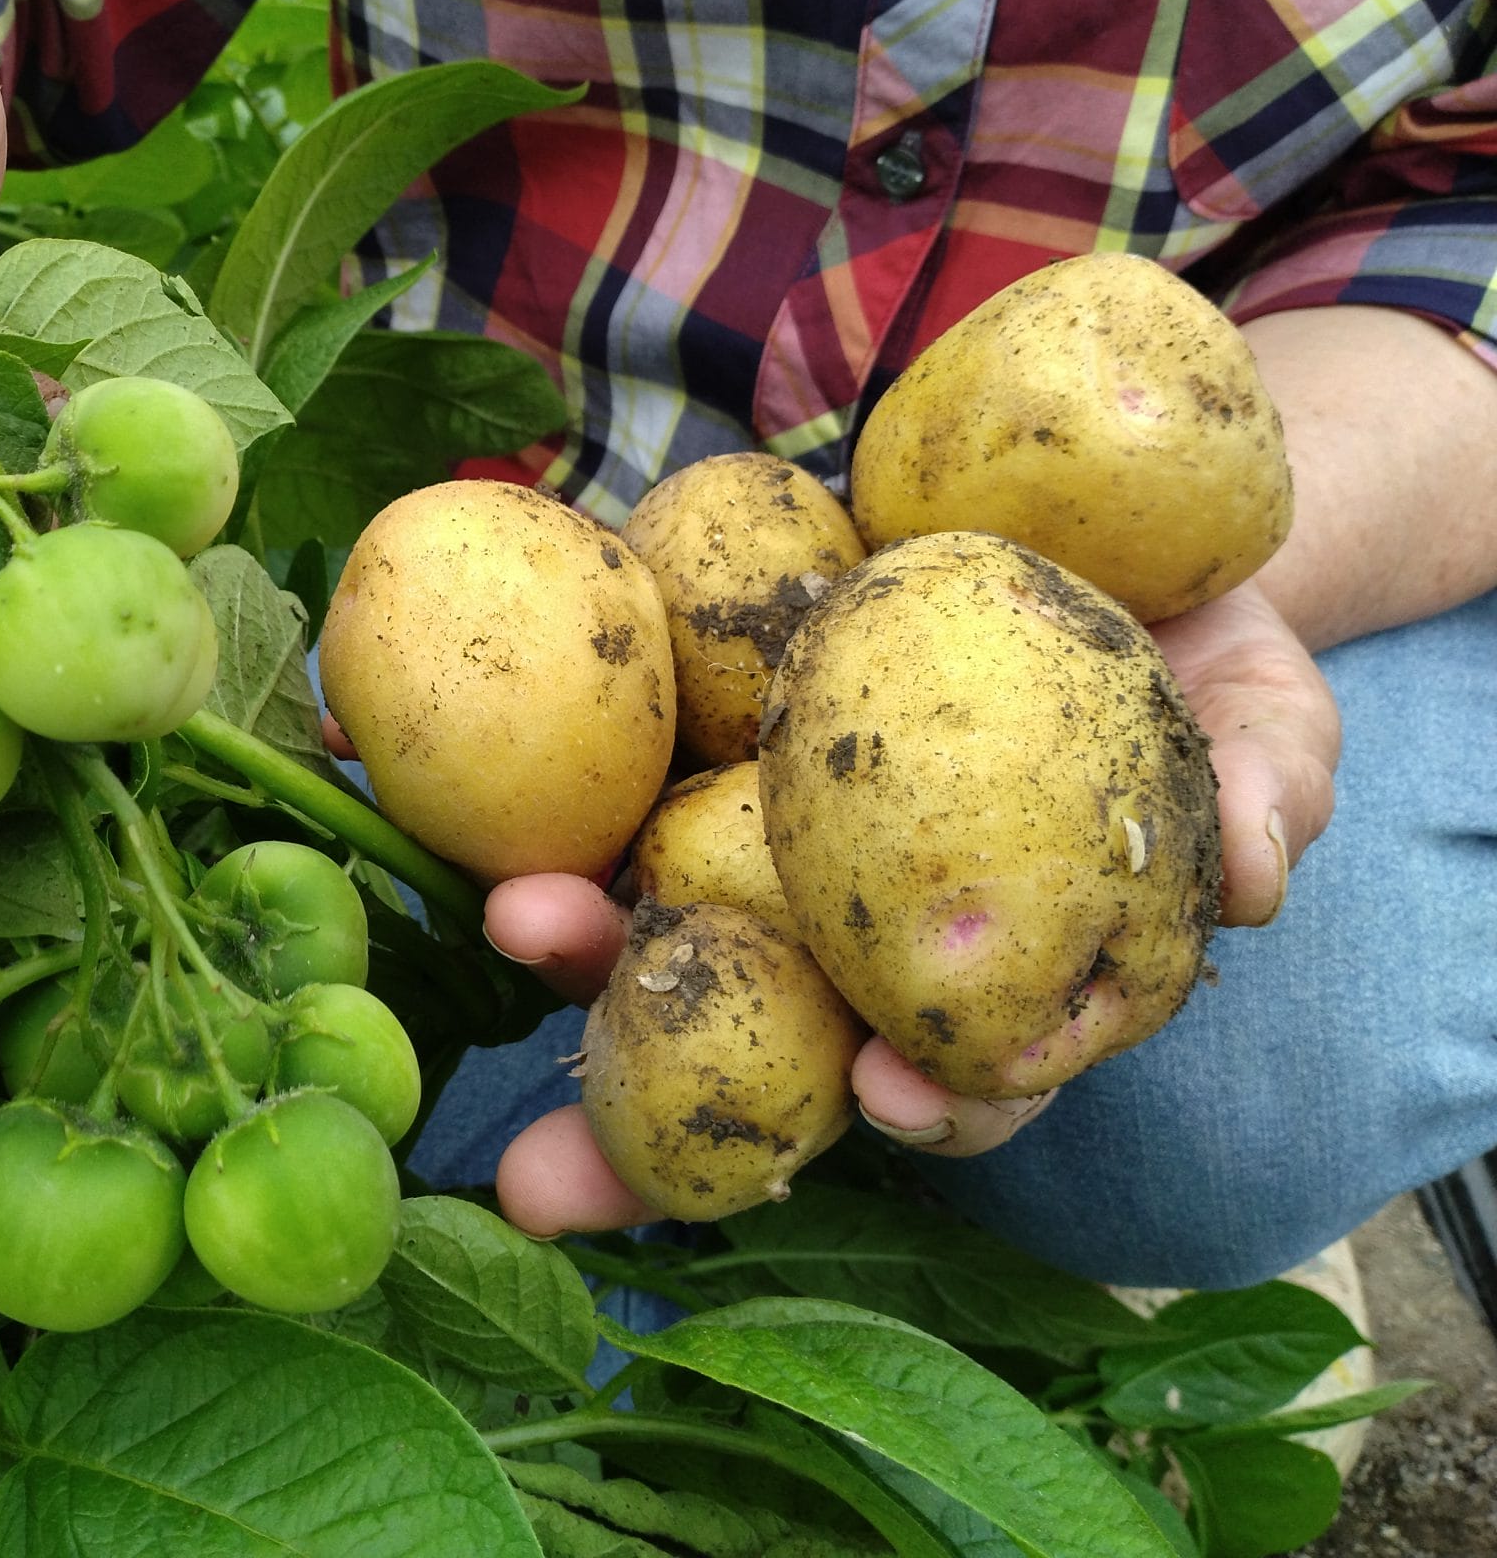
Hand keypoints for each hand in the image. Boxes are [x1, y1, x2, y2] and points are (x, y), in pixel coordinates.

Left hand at [480, 575, 1341, 1237]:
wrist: (1091, 531)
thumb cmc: (1191, 667)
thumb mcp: (1264, 719)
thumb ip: (1270, 792)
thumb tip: (1256, 870)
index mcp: (965, 971)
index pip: (937, 1077)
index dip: (920, 1105)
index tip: (892, 1101)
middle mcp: (832, 925)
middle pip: (741, 1031)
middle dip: (657, 1084)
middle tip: (573, 1136)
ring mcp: (742, 826)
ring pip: (641, 907)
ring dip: (566, 927)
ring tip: (511, 910)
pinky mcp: (676, 717)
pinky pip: (580, 752)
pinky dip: (490, 770)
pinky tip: (398, 756)